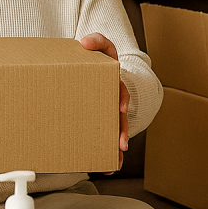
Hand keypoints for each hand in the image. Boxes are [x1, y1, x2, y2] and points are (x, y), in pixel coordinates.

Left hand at [80, 33, 129, 171]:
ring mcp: (106, 113)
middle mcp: (112, 100)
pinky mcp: (97, 122)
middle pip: (120, 118)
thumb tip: (86, 42)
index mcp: (113, 83)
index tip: (120, 108)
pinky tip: (105, 167)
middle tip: (121, 143)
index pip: (120, 90)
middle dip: (121, 131)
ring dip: (115, 148)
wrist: (89, 70)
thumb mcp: (99, 46)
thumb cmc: (94, 60)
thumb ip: (97, 41)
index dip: (121, 99)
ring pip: (114, 132)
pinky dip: (105, 154)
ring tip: (114, 162)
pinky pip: (103, 139)